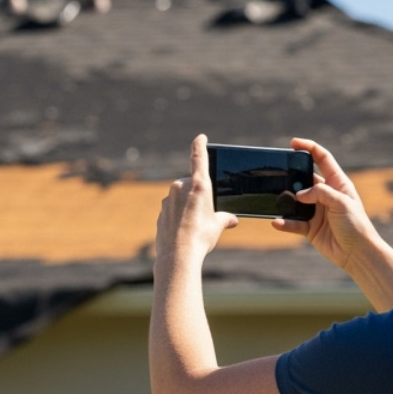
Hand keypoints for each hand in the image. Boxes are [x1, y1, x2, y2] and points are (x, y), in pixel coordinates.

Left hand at [155, 134, 237, 265]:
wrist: (178, 255)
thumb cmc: (201, 237)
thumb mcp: (218, 225)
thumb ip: (224, 218)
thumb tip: (231, 220)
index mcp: (198, 185)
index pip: (199, 158)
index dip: (199, 145)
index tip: (200, 137)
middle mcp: (181, 187)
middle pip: (192, 185)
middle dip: (199, 196)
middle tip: (206, 214)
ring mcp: (168, 199)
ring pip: (181, 198)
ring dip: (188, 207)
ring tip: (196, 227)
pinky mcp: (161, 212)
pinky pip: (173, 210)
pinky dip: (179, 217)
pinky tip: (184, 231)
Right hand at [270, 138, 382, 269]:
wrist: (357, 253)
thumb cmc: (356, 225)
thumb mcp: (341, 203)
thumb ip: (320, 193)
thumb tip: (299, 194)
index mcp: (337, 183)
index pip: (322, 159)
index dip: (309, 148)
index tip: (293, 143)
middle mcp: (325, 195)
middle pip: (304, 179)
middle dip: (291, 176)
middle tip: (279, 175)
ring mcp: (316, 211)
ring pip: (295, 201)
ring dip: (285, 200)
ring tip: (276, 199)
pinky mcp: (309, 227)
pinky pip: (293, 222)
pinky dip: (284, 223)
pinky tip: (277, 222)